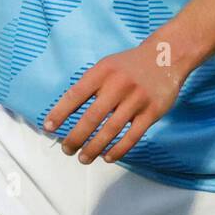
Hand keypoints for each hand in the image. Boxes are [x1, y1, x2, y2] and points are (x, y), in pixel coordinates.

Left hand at [43, 38, 185, 164]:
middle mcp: (118, 85)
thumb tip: (65, 111)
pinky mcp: (152, 111)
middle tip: (66, 149)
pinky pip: (133, 136)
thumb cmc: (129, 65)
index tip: (48, 127)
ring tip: (83, 158)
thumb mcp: (106, 66)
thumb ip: (89, 85)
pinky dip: (119, 149)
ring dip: (94, 148)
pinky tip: (107, 157)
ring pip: (111, 130)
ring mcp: (136, 99)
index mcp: (102, 72)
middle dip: (76, 137)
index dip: (60, 112)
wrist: (167, 55)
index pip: (76, 95)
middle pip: (92, 117)